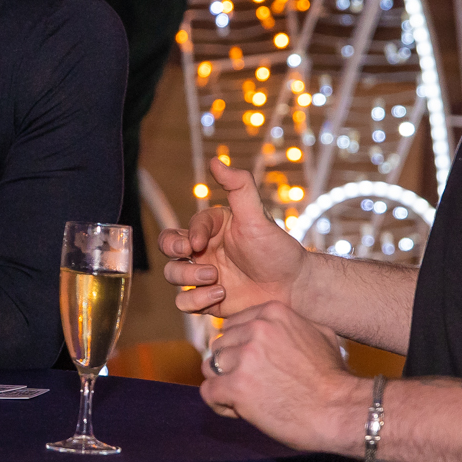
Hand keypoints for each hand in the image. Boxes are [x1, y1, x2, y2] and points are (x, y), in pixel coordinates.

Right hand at [160, 157, 307, 319]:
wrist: (293, 288)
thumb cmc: (276, 250)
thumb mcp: (257, 215)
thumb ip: (239, 186)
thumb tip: (216, 160)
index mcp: (213, 229)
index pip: (186, 227)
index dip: (190, 233)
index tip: (200, 244)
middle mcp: (204, 251)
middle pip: (168, 248)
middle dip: (171, 250)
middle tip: (189, 254)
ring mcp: (203, 276)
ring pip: (172, 275)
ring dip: (189, 278)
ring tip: (217, 280)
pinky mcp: (207, 300)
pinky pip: (184, 302)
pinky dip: (196, 300)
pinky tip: (220, 295)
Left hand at [199, 300, 366, 452]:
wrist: (341, 411)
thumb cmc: (334, 378)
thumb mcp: (320, 335)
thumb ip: (292, 325)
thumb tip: (275, 326)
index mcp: (273, 313)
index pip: (233, 325)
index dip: (240, 348)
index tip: (257, 366)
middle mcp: (256, 330)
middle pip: (220, 345)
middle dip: (231, 366)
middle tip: (254, 386)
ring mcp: (245, 357)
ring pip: (211, 367)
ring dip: (224, 384)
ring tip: (248, 399)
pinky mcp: (236, 386)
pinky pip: (208, 392)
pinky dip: (220, 404)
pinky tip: (240, 411)